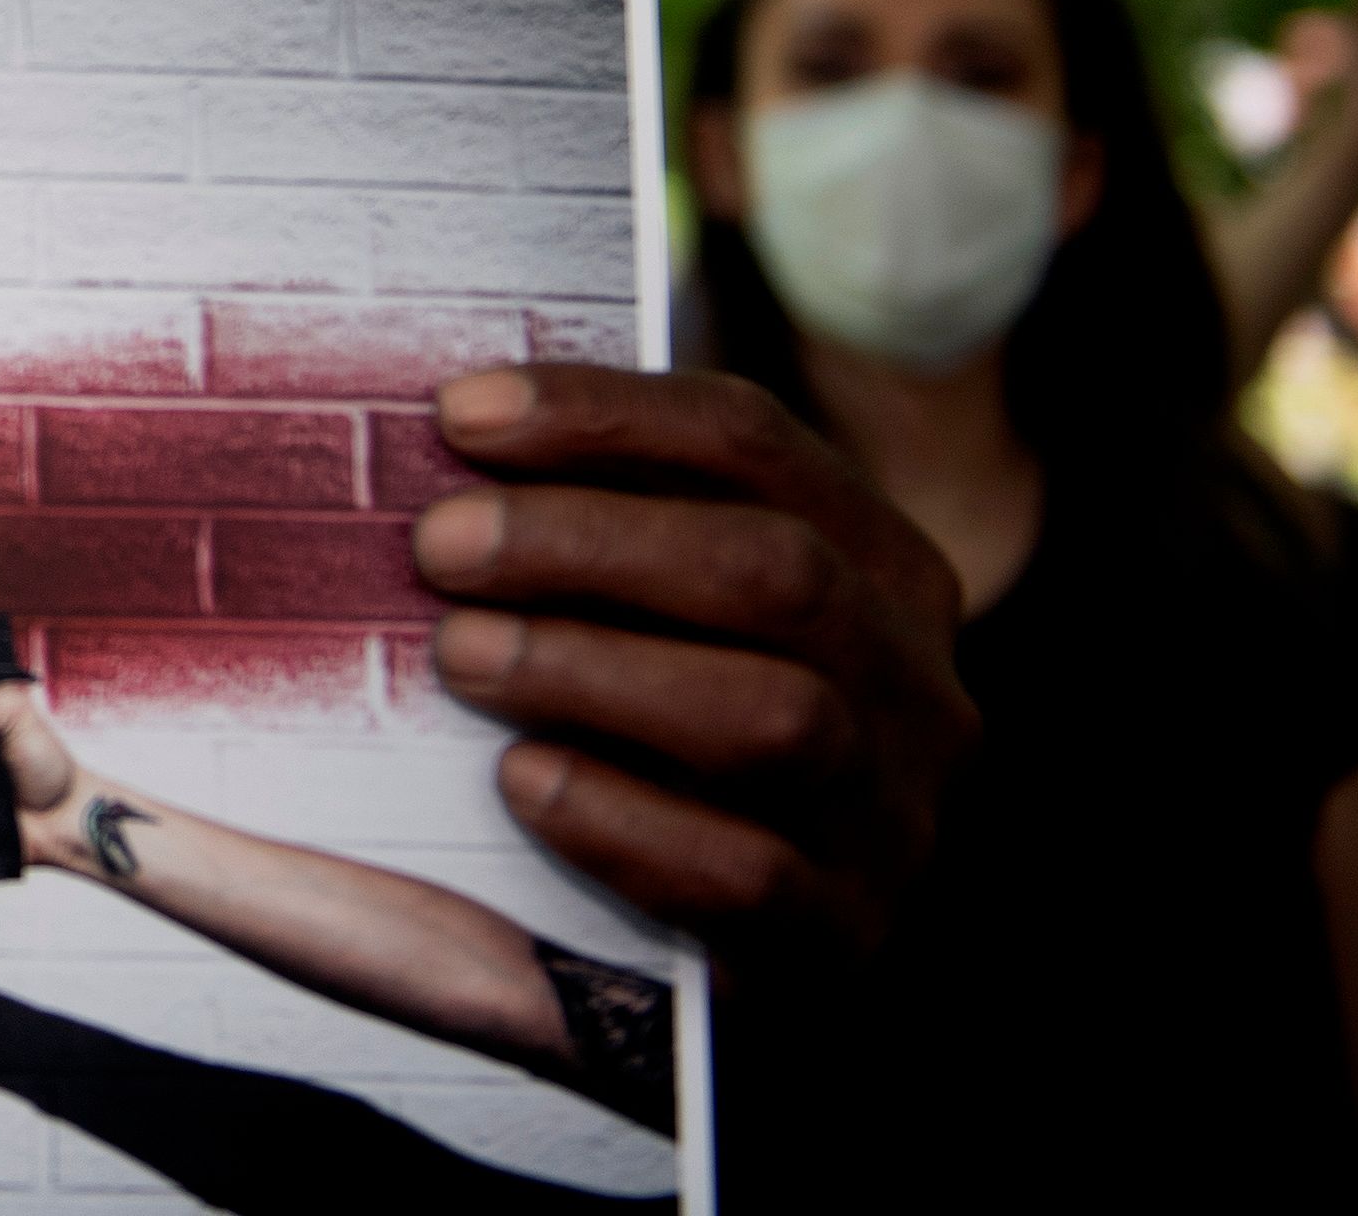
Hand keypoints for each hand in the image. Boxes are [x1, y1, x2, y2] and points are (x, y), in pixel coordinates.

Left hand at [410, 362, 971, 956]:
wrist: (726, 943)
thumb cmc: (664, 729)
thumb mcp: (661, 608)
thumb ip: (599, 520)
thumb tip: (447, 424)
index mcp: (879, 563)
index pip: (756, 443)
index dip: (604, 413)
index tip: (459, 414)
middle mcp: (916, 683)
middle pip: (774, 571)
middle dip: (587, 541)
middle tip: (441, 545)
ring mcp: (897, 818)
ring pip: (776, 717)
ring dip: (592, 668)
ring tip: (461, 653)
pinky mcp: (849, 938)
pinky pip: (749, 877)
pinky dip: (620, 818)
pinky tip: (523, 781)